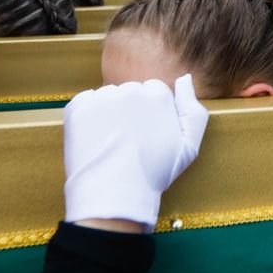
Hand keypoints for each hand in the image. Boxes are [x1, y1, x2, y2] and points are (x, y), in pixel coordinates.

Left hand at [63, 74, 209, 229]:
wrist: (114, 195)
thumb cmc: (153, 174)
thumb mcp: (189, 147)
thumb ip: (193, 111)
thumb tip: (184, 78)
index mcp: (158, 96)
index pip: (153, 91)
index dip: (150, 114)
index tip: (146, 135)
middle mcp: (130, 90)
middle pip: (130, 92)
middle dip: (129, 110)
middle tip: (128, 142)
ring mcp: (102, 98)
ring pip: (107, 97)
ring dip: (108, 112)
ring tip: (111, 143)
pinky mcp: (78, 107)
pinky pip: (84, 103)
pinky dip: (87, 117)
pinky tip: (95, 139)